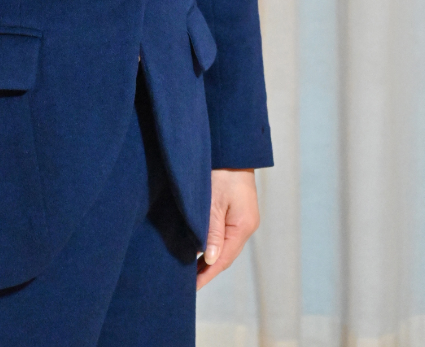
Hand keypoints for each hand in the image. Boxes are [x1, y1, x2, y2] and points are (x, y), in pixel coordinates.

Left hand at [196, 169, 258, 289]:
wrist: (232, 148)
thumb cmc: (222, 170)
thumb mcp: (213, 201)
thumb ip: (212, 231)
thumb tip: (210, 260)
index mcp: (243, 225)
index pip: (224, 259)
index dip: (207, 274)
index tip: (192, 288)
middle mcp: (247, 225)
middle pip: (226, 255)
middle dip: (208, 270)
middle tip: (188, 284)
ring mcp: (244, 218)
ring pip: (226, 245)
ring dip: (210, 258)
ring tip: (192, 271)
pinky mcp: (239, 211)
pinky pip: (226, 234)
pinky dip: (214, 244)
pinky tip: (202, 248)